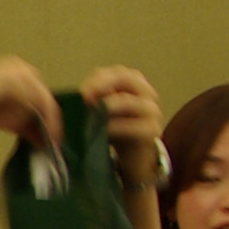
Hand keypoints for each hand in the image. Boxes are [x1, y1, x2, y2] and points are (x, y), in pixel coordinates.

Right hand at [0, 56, 61, 149]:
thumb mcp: (7, 116)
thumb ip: (24, 123)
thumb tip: (41, 138)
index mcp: (21, 73)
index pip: (41, 97)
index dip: (48, 118)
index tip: (52, 135)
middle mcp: (25, 69)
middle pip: (46, 98)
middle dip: (51, 121)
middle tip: (55, 140)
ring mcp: (24, 73)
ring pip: (45, 100)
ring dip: (50, 121)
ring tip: (51, 139)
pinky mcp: (21, 80)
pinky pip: (39, 101)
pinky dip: (44, 118)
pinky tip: (44, 132)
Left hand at [82, 66, 164, 185]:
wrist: (133, 156)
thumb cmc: (115, 128)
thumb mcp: (102, 109)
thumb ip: (92, 99)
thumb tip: (75, 96)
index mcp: (133, 82)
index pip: (116, 72)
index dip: (98, 79)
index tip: (81, 91)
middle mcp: (146, 92)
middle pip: (127, 79)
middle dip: (103, 86)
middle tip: (85, 98)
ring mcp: (152, 111)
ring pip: (130, 102)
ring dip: (106, 107)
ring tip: (90, 115)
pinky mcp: (153, 130)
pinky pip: (135, 126)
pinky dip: (116, 127)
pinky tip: (103, 131)